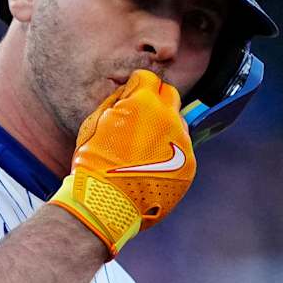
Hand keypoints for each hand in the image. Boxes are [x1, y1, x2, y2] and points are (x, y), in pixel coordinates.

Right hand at [50, 70, 196, 255]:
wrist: (106, 204)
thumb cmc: (93, 163)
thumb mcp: (95, 122)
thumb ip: (118, 101)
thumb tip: (129, 92)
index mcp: (144, 102)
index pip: (148, 78)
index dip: (137, 87)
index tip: (130, 98)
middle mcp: (169, 118)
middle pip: (169, 95)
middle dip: (155, 101)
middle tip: (140, 118)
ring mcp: (182, 143)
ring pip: (178, 122)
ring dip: (165, 127)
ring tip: (145, 146)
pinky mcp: (189, 166)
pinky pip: (183, 149)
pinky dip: (170, 152)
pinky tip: (152, 165)